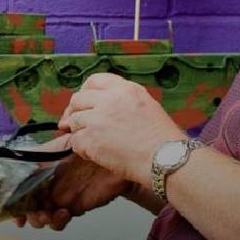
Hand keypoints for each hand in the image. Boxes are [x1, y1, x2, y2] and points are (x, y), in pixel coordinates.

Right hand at [13, 152, 131, 230]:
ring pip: (41, 214)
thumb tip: (22, 157)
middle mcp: (49, 181)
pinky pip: (59, 220)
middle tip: (31, 213)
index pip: (20, 182)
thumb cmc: (97, 144)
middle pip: (27, 202)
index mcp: (42, 165)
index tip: (10, 207)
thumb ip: (45, 151)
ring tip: (47, 215)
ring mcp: (60, 195)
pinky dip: (57, 222)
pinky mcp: (75, 207)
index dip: (13, 196)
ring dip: (39, 218)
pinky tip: (63, 214)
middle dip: (25, 212)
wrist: (121, 157)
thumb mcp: (68, 141)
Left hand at [58, 73, 186, 184]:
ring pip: (73, 121)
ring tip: (94, 143)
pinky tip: (94, 154)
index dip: (85, 92)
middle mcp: (108, 100)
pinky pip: (75, 142)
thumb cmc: (162, 139)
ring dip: (80, 132)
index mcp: (125, 89)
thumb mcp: (147, 106)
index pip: (94, 80)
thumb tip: (100, 107)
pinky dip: (81, 149)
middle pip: (77, 100)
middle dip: (75, 112)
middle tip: (78, 125)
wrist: (166, 160)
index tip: (83, 103)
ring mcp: (97, 119)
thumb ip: (122, 101)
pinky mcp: (90, 139)